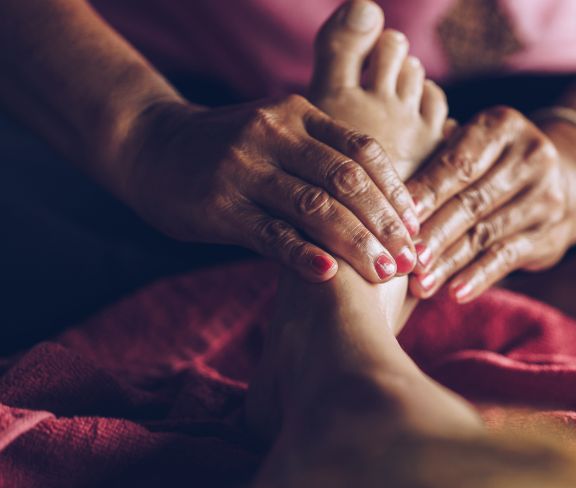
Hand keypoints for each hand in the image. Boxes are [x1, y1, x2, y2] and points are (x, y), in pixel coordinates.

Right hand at [121, 95, 420, 282]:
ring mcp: (245, 169)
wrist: (148, 145)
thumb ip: (322, 157)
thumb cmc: (230, 150)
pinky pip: (271, 234)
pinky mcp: (218, 206)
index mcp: (298, 115)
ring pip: (315, 208)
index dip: (395, 190)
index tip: (416, 225)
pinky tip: (330, 275)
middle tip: (410, 257)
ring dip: (357, 243)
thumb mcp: (278, 135)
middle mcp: (274, 134)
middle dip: (385, 222)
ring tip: (385, 272)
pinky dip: (304, 254)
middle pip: (347, 181)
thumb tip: (386, 205)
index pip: (362, 151)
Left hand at [405, 106, 575, 301]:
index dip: (429, 191)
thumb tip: (385, 191)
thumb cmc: (490, 162)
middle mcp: (531, 157)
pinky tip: (455, 293)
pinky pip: (508, 257)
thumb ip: (436, 158)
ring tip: (420, 284)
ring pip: (486, 234)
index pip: (461, 163)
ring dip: (450, 261)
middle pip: (473, 201)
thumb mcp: (471, 144)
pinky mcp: (549, 234)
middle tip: (404, 258)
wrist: (560, 179)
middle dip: (435, 232)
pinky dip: (480, 276)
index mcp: (503, 127)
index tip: (400, 216)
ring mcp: (545, 198)